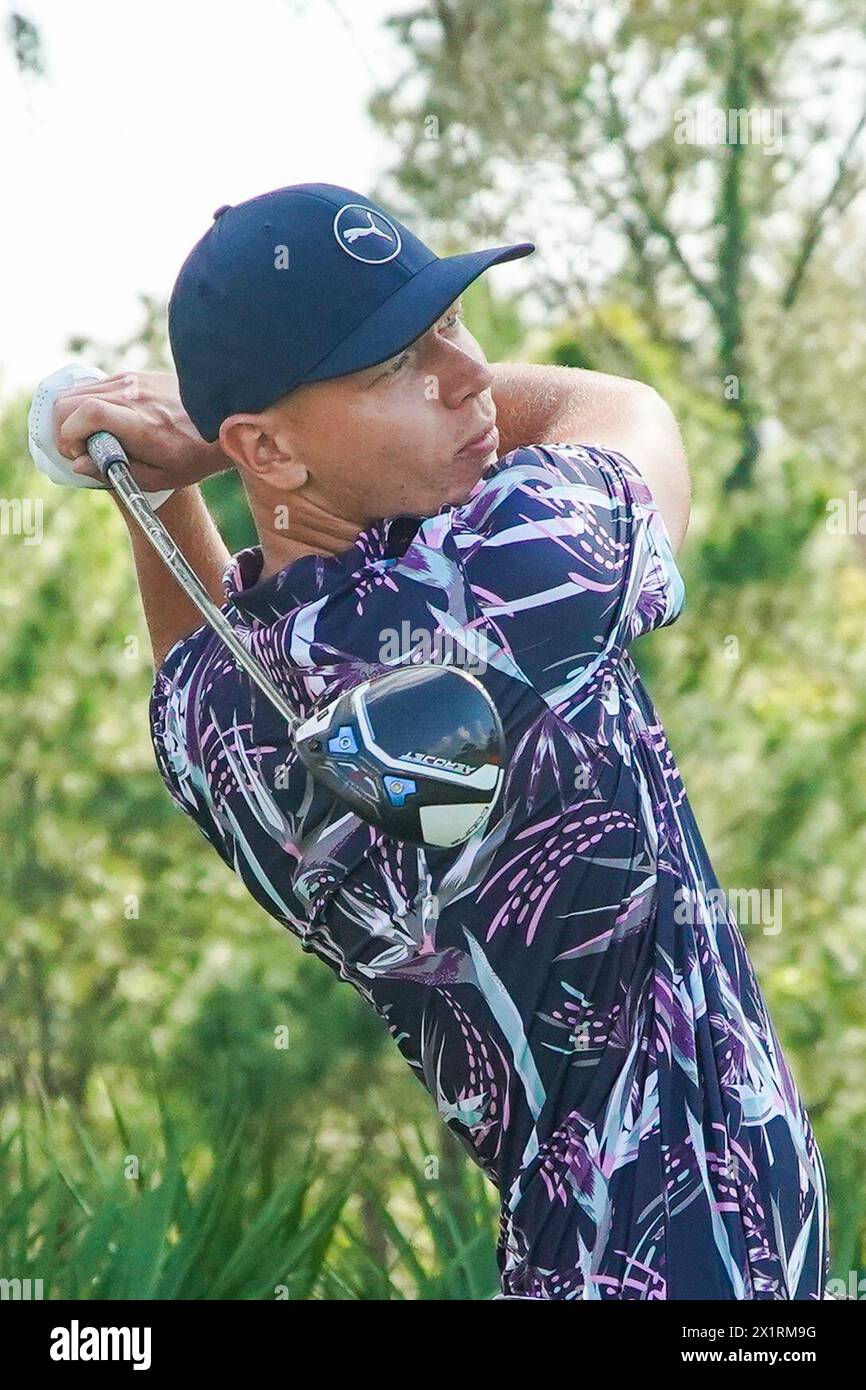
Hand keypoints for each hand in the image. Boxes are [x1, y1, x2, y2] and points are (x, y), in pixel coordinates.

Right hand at [53, 371, 228, 492]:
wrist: (226, 419)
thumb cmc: (195, 455)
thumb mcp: (160, 477)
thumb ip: (115, 472)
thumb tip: (78, 464)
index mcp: (142, 424)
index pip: (87, 414)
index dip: (69, 435)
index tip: (76, 454)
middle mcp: (134, 396)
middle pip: (71, 400)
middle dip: (62, 428)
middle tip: (77, 451)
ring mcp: (132, 381)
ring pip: (77, 391)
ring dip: (71, 416)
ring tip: (88, 439)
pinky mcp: (134, 376)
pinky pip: (94, 386)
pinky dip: (85, 405)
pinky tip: (102, 424)